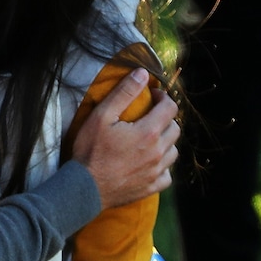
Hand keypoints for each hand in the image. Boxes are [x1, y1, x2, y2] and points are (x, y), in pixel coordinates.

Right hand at [71, 69, 179, 208]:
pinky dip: (162, 166)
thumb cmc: (90, 150)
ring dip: (165, 141)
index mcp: (149, 132)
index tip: (151, 96)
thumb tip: (142, 73)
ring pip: (174, 151)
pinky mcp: (151, 187)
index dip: (162, 97)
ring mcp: (156, 172)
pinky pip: (168, 175)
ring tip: (149, 137)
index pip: (170, 108)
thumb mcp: (101, 115)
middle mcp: (158, 152)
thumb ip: (124, 93)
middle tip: (149, 115)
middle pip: (175, 129)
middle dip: (165, 117)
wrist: (84, 188)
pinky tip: (149, 162)